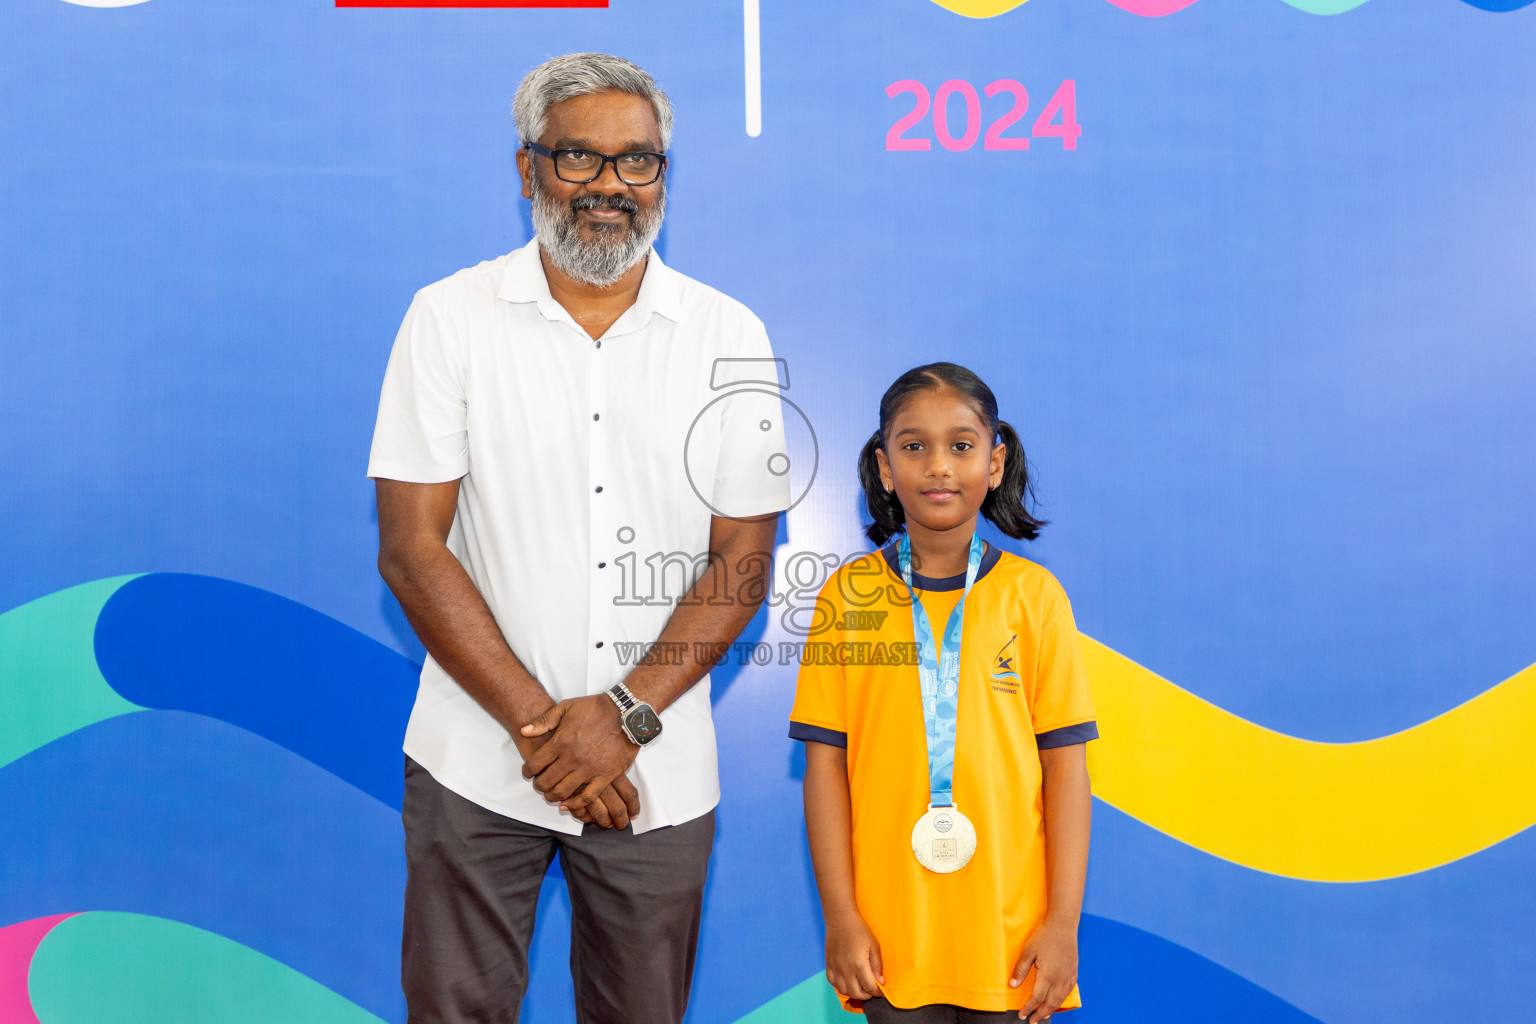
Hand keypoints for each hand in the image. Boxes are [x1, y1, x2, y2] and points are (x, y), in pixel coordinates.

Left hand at [519, 696, 639, 819]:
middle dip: (539, 786)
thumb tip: (524, 731)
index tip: (528, 773)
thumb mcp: (566, 707)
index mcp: (560, 742)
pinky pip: (588, 797)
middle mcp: (572, 758)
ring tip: (552, 795)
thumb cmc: (595, 708)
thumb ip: (544, 721)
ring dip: (553, 797)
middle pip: (546, 782)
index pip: (535, 764)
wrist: (625, 712)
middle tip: (540, 785)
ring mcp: (589, 769)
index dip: (527, 771)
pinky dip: (576, 804)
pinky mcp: (605, 776)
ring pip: (563, 792)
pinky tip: (569, 804)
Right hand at [824, 907, 883, 1003]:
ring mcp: (835, 968)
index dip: (877, 992)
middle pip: (856, 993)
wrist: (841, 918)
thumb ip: (877, 966)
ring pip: (844, 991)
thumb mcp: (874, 946)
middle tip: (871, 990)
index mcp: (859, 965)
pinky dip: (841, 986)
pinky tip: (847, 981)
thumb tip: (880, 982)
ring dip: (854, 992)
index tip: (881, 990)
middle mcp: (845, 970)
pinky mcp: (828, 964)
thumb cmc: (859, 930)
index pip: (870, 987)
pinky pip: (833, 983)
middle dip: (867, 995)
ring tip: (860, 986)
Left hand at [1010, 919, 1077, 1021]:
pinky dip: (1061, 1000)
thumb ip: (1020, 969)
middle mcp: (1060, 979)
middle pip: (1050, 1003)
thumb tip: (1012, 985)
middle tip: (1032, 1021)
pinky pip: (1068, 991)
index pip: (1037, 998)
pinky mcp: (1073, 971)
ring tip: (1042, 1015)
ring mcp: (1068, 976)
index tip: (1022, 1015)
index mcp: (1048, 975)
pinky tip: (1057, 1002)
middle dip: (1040, 1014)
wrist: (1063, 924)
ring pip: (1060, 999)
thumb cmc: (1044, 936)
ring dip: (1051, 1010)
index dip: (1028, 1008)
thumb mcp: (1028, 951)